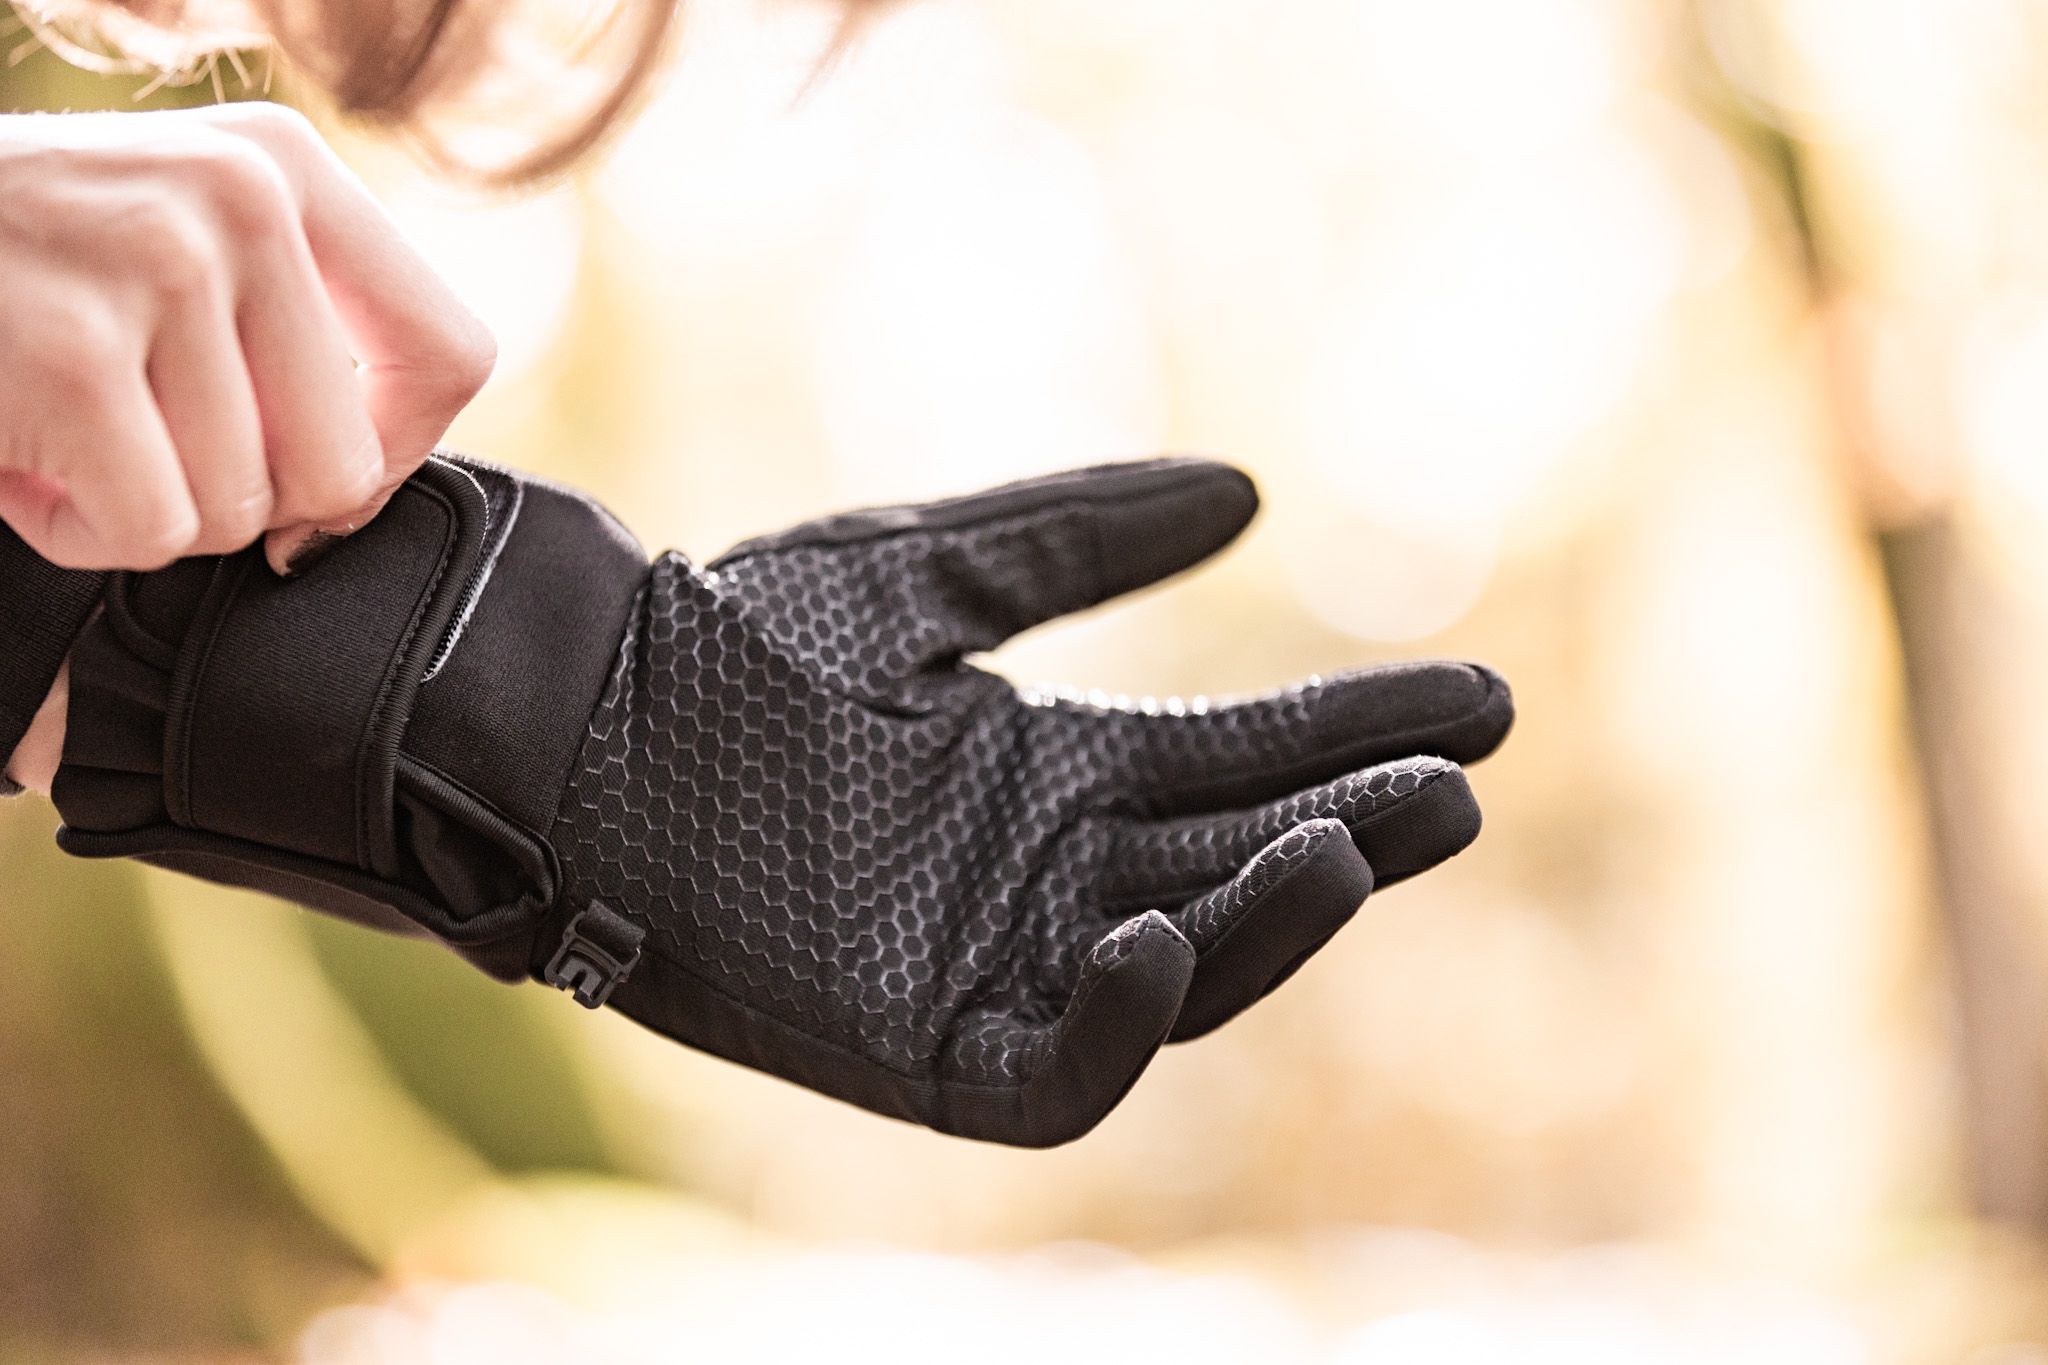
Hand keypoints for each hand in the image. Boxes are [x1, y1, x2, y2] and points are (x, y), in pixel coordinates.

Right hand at [0, 103, 493, 574]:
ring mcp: (157, 265)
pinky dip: (76, 530)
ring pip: (239, 511)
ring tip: (63, 425)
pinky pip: (150, 530)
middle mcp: (241, 198)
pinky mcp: (73, 350)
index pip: (453, 353)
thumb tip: (371, 488)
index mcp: (287, 169)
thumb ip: (299, 329)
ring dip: (142, 507)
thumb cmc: (18, 275)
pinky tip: (22, 456)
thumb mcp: (182, 246)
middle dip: (245, 496)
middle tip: (144, 441)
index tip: (315, 477)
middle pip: (345, 465)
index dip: (396, 453)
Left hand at [51, 458, 1511, 1145]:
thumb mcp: (921, 571)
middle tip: (1459, 782)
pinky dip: (1117, 1017)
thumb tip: (1249, 495)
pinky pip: (1056, 1069)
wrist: (563, 717)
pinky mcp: (914, 1048)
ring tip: (1356, 837)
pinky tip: (1154, 927)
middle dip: (1357, 826)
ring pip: (1179, 968)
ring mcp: (985, 966)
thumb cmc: (721, 643)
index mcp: (1050, 774)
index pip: (1239, 762)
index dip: (1356, 734)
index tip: (1478, 702)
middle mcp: (1040, 877)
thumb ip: (1075, 537)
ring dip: (1274, 916)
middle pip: (1237, 863)